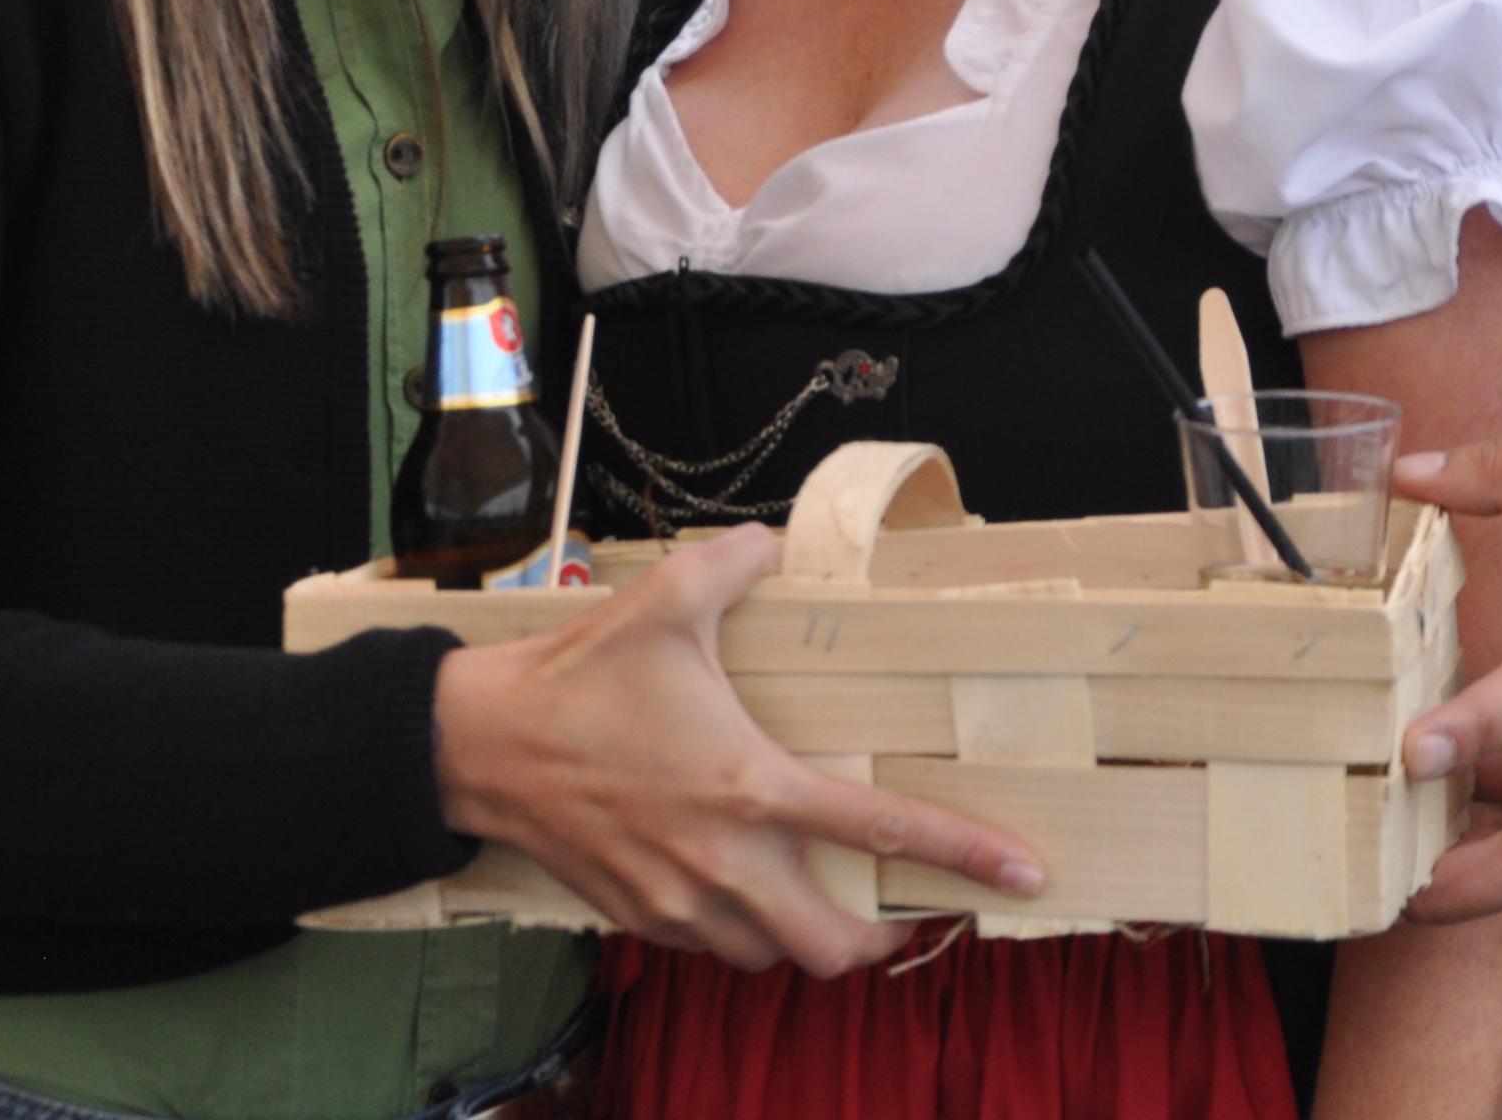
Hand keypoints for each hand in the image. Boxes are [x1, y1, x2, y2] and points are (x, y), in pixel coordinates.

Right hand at [430, 526, 1044, 975]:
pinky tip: (743, 884)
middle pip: (832, 949)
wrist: (477, 746)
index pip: (882, 834)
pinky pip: (712, 949)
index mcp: (750, 787)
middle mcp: (724, 863)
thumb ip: (739, 562)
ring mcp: (678, 903)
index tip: (1024, 874)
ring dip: (806, 938)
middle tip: (903, 910)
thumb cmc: (577, 677)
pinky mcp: (639, 919)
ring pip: (771, 959)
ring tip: (823, 895)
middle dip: (882, 941)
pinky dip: (742, 933)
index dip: (963, 858)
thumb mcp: (666, 597)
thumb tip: (778, 541)